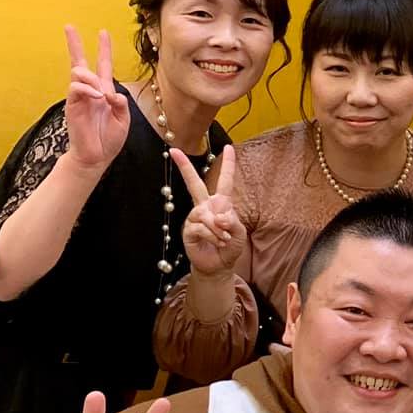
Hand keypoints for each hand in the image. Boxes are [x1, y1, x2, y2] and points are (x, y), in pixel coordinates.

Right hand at [63, 25, 130, 173]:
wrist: (96, 157)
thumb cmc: (109, 139)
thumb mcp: (123, 119)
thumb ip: (121, 104)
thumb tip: (111, 92)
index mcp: (103, 92)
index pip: (102, 66)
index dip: (103, 49)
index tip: (103, 32)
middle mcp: (90, 91)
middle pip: (80, 62)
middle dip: (75, 44)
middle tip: (69, 27)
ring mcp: (79, 97)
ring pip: (78, 73)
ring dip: (91, 78)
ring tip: (101, 93)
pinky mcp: (72, 105)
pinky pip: (76, 88)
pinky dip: (88, 89)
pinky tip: (97, 96)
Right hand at [171, 145, 243, 276]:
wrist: (219, 265)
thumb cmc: (230, 246)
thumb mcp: (238, 232)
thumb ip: (232, 221)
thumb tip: (218, 215)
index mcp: (220, 203)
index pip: (224, 180)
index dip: (228, 164)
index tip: (228, 147)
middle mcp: (204, 206)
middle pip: (194, 183)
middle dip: (184, 167)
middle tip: (174, 151)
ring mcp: (194, 217)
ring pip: (204, 213)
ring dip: (217, 228)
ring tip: (223, 238)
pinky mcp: (188, 230)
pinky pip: (200, 226)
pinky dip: (212, 235)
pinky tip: (217, 242)